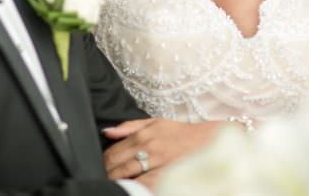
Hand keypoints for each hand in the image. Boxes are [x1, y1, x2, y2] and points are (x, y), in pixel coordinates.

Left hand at [102, 118, 219, 181]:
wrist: (207, 142)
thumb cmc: (179, 133)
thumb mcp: (154, 122)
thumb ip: (129, 126)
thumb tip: (107, 132)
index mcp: (142, 136)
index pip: (113, 151)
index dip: (103, 161)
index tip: (101, 166)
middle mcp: (147, 149)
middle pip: (117, 165)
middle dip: (107, 172)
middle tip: (103, 177)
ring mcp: (157, 164)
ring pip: (127, 176)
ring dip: (117, 180)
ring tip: (113, 183)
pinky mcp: (165, 175)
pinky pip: (144, 183)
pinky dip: (135, 185)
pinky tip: (130, 186)